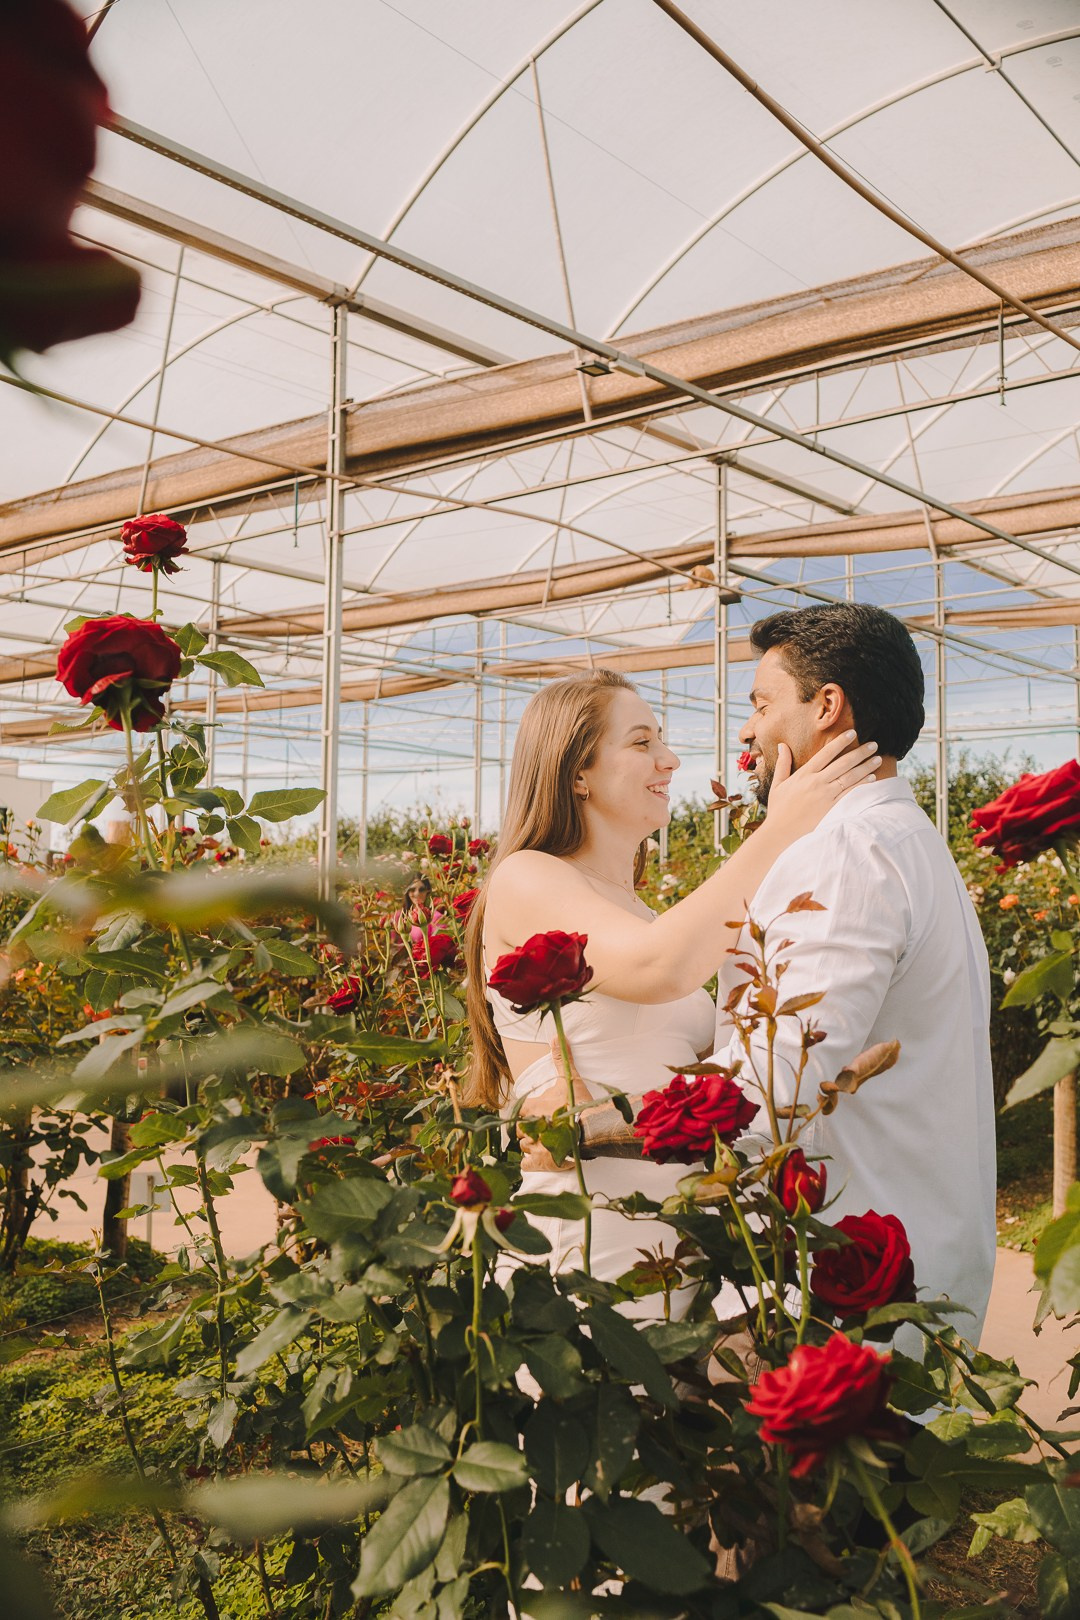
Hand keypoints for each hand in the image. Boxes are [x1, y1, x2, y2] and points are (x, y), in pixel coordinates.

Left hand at [517, 1037, 595, 1171]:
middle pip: (519, 1130)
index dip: (527, 1113)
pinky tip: (543, 1158)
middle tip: (546, 1130)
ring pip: (523, 1147)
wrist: (592, 1130)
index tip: (539, 1115)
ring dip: (532, 1146)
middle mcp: (526, 1127)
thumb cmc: (579, 1105)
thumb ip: (561, 1058)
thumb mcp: (570, 1078)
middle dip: (530, 1130)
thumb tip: (556, 1036)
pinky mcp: (539, 1163)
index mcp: (529, 1108)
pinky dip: (532, 1163)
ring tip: (548, 1143)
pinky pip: (526, 1165)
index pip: (518, 1111)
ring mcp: (532, 1146)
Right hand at [764, 731, 879, 840]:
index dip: (840, 742)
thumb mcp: (777, 785)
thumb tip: (783, 745)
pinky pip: (851, 794)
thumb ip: (783, 764)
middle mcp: (817, 783)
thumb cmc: (779, 811)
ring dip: (866, 767)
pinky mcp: (832, 809)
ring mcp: (826, 796)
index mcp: (804, 775)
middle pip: (843, 763)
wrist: (781, 835)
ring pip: (850, 777)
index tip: (852, 733)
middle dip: (860, 752)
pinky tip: (872, 779)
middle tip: (873, 745)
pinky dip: (862, 785)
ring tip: (877, 759)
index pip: (826, 753)